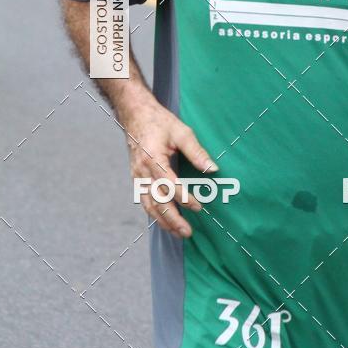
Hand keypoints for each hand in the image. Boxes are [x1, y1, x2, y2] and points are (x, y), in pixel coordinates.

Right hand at [123, 97, 217, 237]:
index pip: (169, 184)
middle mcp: (142, 170)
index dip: (183, 198)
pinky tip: (165, 221)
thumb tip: (212, 169)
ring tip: (178, 232)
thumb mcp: (181, 132)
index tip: (198, 206)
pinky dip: (154, 213)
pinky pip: (144, 200)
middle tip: (187, 232)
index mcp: (153, 158)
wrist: (135, 114)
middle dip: (172, 219)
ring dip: (163, 221)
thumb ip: (197, 152)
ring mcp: (137, 175)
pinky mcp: (136, 178)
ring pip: (149, 205)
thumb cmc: (159, 121)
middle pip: (157, 201)